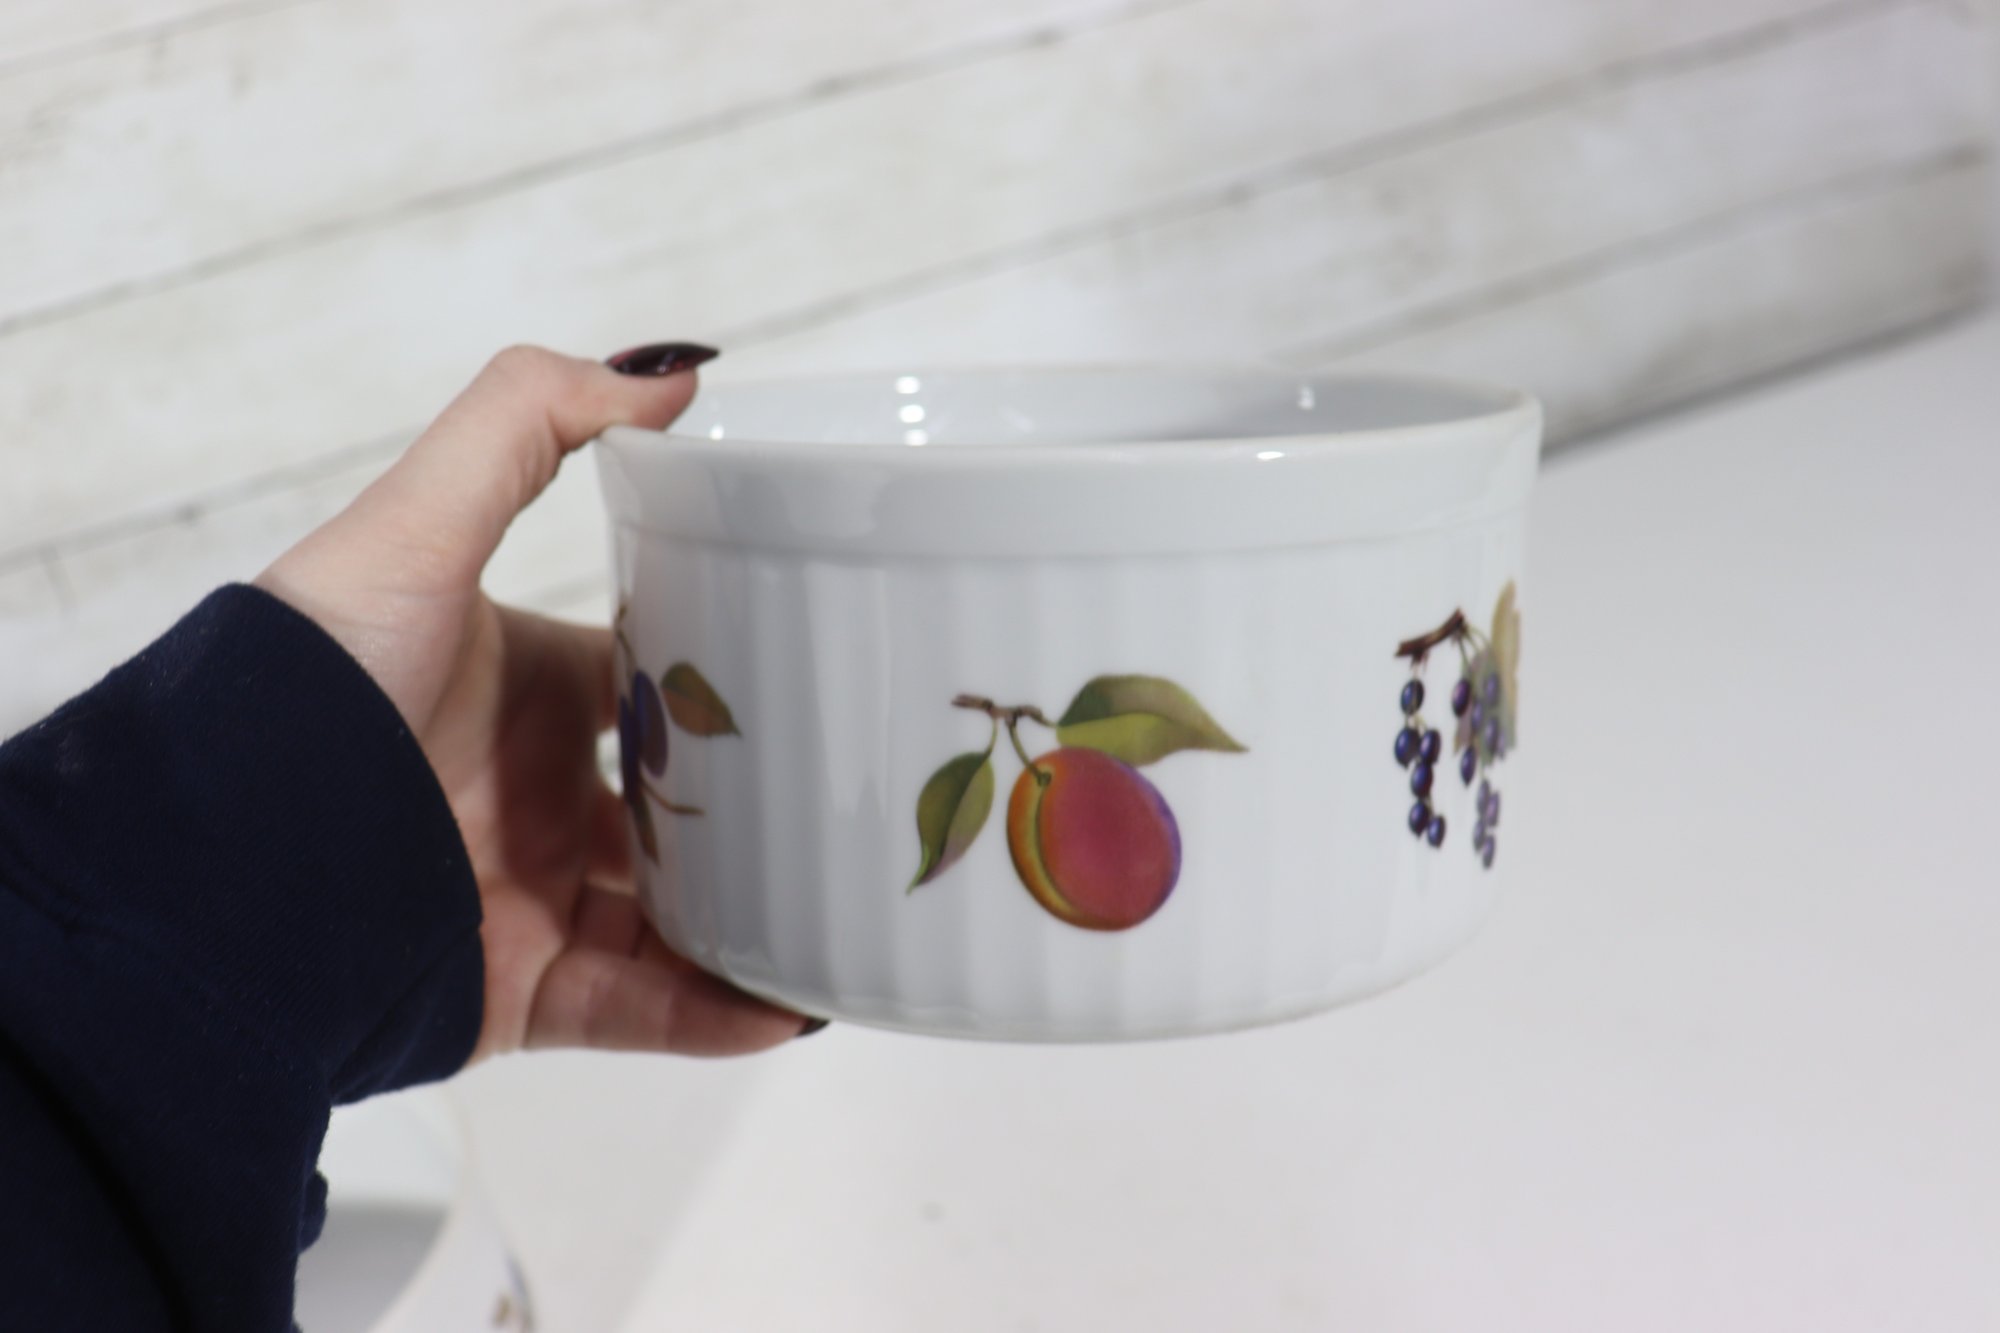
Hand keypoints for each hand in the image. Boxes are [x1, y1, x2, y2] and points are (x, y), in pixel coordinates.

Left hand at [257, 344, 810, 1060]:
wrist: (226, 851)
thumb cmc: (315, 677)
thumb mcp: (420, 523)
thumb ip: (527, 423)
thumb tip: (670, 370)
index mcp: (525, 690)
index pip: (653, 683)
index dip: (731, 680)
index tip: (822, 676)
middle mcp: (536, 794)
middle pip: (685, 806)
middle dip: (768, 809)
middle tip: (866, 804)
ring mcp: (535, 897)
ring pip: (682, 918)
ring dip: (765, 921)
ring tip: (859, 914)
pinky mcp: (522, 990)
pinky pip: (643, 1009)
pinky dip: (720, 1016)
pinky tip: (795, 1002)